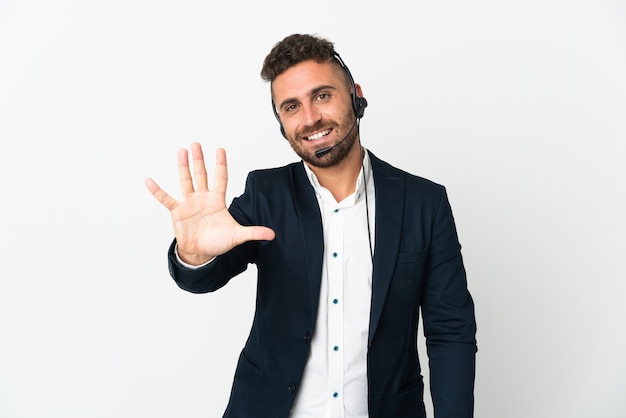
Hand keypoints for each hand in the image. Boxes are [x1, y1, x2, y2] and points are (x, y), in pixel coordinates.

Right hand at [145, 143, 274, 264]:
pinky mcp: (177, 211)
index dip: (221, 165)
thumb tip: (272, 234)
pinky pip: (165, 199)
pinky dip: (157, 191)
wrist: (201, 253)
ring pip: (185, 181)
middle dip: (199, 160)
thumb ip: (253, 232)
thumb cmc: (218, 242)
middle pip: (201, 175)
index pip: (220, 178)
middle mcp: (202, 198)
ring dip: (183, 166)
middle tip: (196, 144)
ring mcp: (189, 203)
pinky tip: (149, 180)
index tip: (220, 149)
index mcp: (217, 200)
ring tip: (181, 151)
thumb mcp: (237, 236)